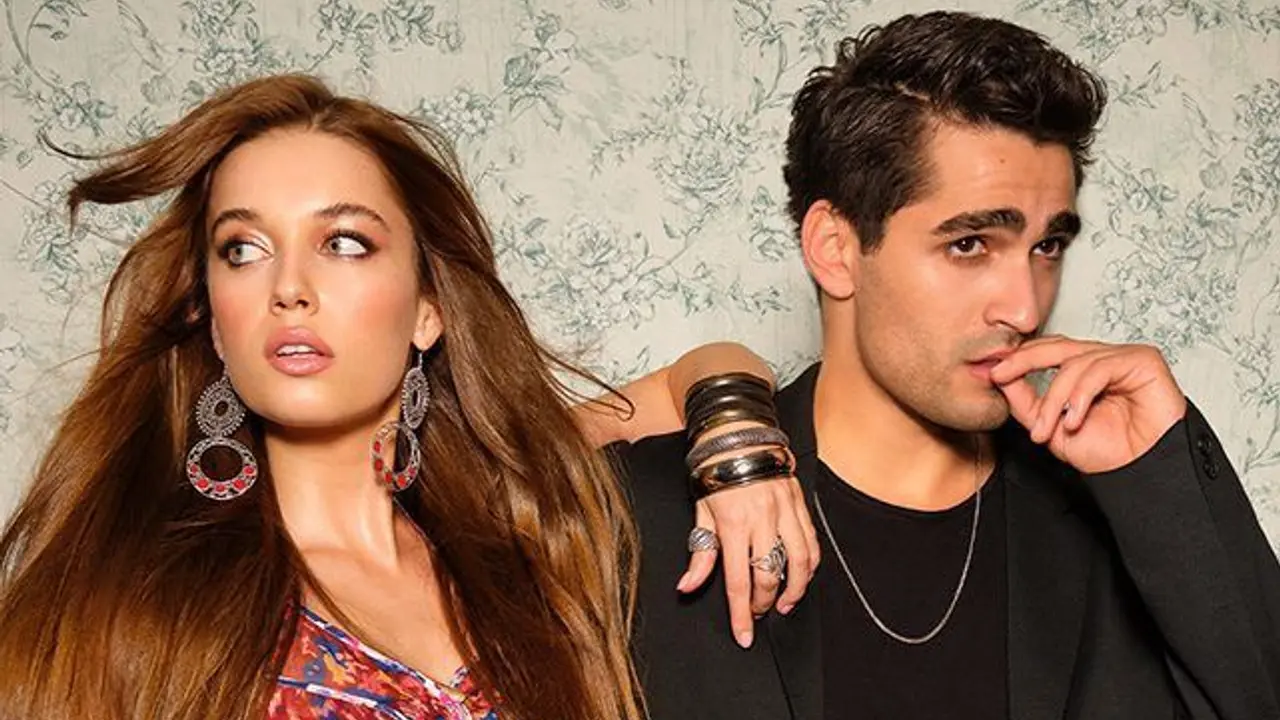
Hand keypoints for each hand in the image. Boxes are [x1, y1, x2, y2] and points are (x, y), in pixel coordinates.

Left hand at [679, 476, 819, 647]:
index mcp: (733, 524)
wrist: (737, 435)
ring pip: (800, 562)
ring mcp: (785, 511)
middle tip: (757, 613)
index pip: (739, 581)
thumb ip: (699, 554)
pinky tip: (802, 575)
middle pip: (769, 576)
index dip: (741, 614)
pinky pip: (811, 541)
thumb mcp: (700, 513)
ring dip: (795, 589)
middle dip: (763, 603)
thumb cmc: (714, 473)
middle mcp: (762, 519)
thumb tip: (687, 587)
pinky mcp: (799, 503)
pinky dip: (810, 564)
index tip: (744, 636)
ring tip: (785, 603)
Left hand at [989, 336, 1186, 473]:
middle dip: (1024, 361)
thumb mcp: (1052, 428)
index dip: (1020, 358)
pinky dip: (1080, 395)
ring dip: (1053, 399)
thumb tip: (999, 376)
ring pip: (1074, 363)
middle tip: (1000, 376)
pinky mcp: (1144, 361)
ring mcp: (1124, 358)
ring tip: (1045, 430)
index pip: (1048, 350)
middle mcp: (1104, 360)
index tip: (993, 373)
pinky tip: (1073, 420)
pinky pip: (1100, 368)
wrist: (1142, 473)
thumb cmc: (1109, 454)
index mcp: (1085, 370)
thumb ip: (1027, 403)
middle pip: (1057, 346)